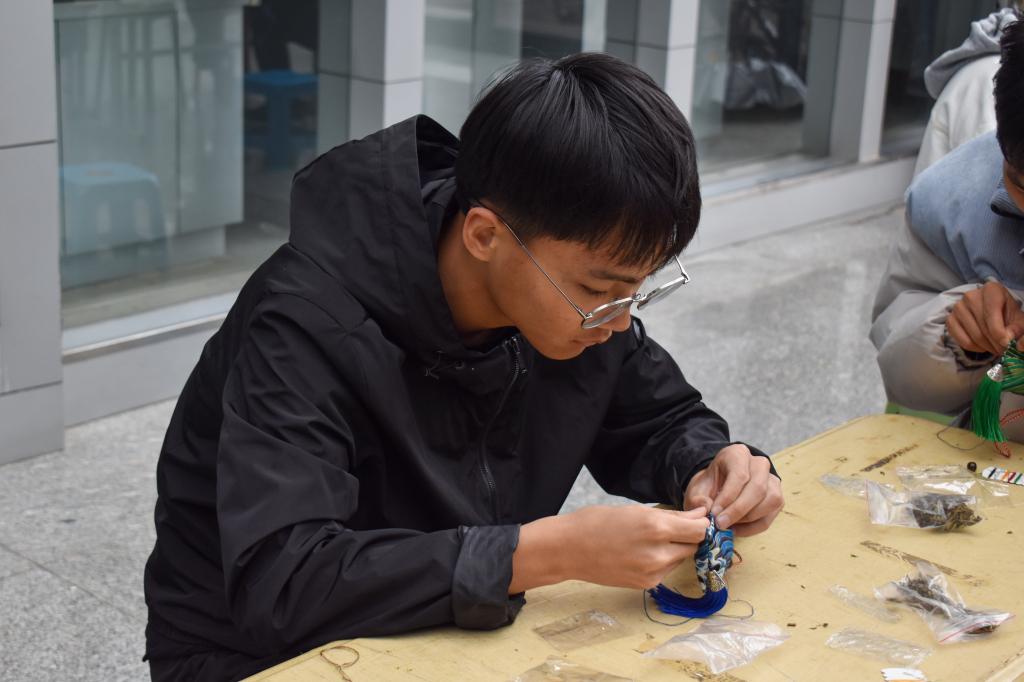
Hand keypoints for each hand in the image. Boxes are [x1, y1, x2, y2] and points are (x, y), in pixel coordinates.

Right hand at [511, 505, 708, 591]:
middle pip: (693, 546)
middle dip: (689, 536)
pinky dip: (663, 560)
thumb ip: (671, 516)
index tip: (698, 518)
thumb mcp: (636, 510)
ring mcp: (653, 572)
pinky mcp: (646, 584)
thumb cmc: (597, 522)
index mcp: (656, 528)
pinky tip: (642, 552)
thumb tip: (700, 517)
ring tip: (651, 538)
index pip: (699, 530)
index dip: (702, 523)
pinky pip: (667, 570)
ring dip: (676, 548)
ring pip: (681, 558)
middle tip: (675, 526)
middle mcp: (658, 553)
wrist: (568, 549)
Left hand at [683, 444, 782, 536]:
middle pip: (758, 488)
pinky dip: (752, 528)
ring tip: (727, 525)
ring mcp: (772, 481)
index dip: (728, 497)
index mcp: (738, 454)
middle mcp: (759, 464)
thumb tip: (708, 507)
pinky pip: (769, 517)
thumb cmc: (709, 486)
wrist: (717, 488)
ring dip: (747, 519)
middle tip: (720, 524)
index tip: (714, 513)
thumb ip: (698, 499)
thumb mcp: (698, 489)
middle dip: (738, 510)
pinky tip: (736, 530)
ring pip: (770, 502)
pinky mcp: (776, 499)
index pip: (740, 475)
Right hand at [946, 281, 1023, 355]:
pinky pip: (962, 341)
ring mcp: (958, 308)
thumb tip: (1008, 338)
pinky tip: (982, 345)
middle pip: (983, 327)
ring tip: (995, 347)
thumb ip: (1017, 328)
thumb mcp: (1018, 318)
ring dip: (987, 347)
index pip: (991, 312)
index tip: (1006, 343)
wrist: (991, 311)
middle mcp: (971, 296)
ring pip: (974, 336)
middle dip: (995, 343)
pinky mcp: (950, 320)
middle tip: (1004, 350)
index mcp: (991, 290)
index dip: (999, 331)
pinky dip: (975, 348)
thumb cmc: (1006, 314)